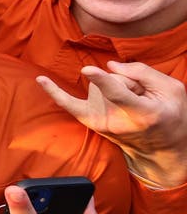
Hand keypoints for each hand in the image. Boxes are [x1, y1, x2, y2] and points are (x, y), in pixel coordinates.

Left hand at [38, 62, 186, 187]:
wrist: (162, 147)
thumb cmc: (170, 114)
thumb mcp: (172, 90)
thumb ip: (143, 72)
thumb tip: (109, 66)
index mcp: (142, 112)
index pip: (118, 93)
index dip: (103, 80)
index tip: (87, 70)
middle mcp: (117, 119)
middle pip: (114, 80)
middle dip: (128, 80)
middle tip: (143, 97)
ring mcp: (101, 121)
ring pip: (101, 85)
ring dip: (115, 87)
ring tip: (131, 103)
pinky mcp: (91, 120)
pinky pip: (68, 104)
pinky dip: (54, 92)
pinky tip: (41, 79)